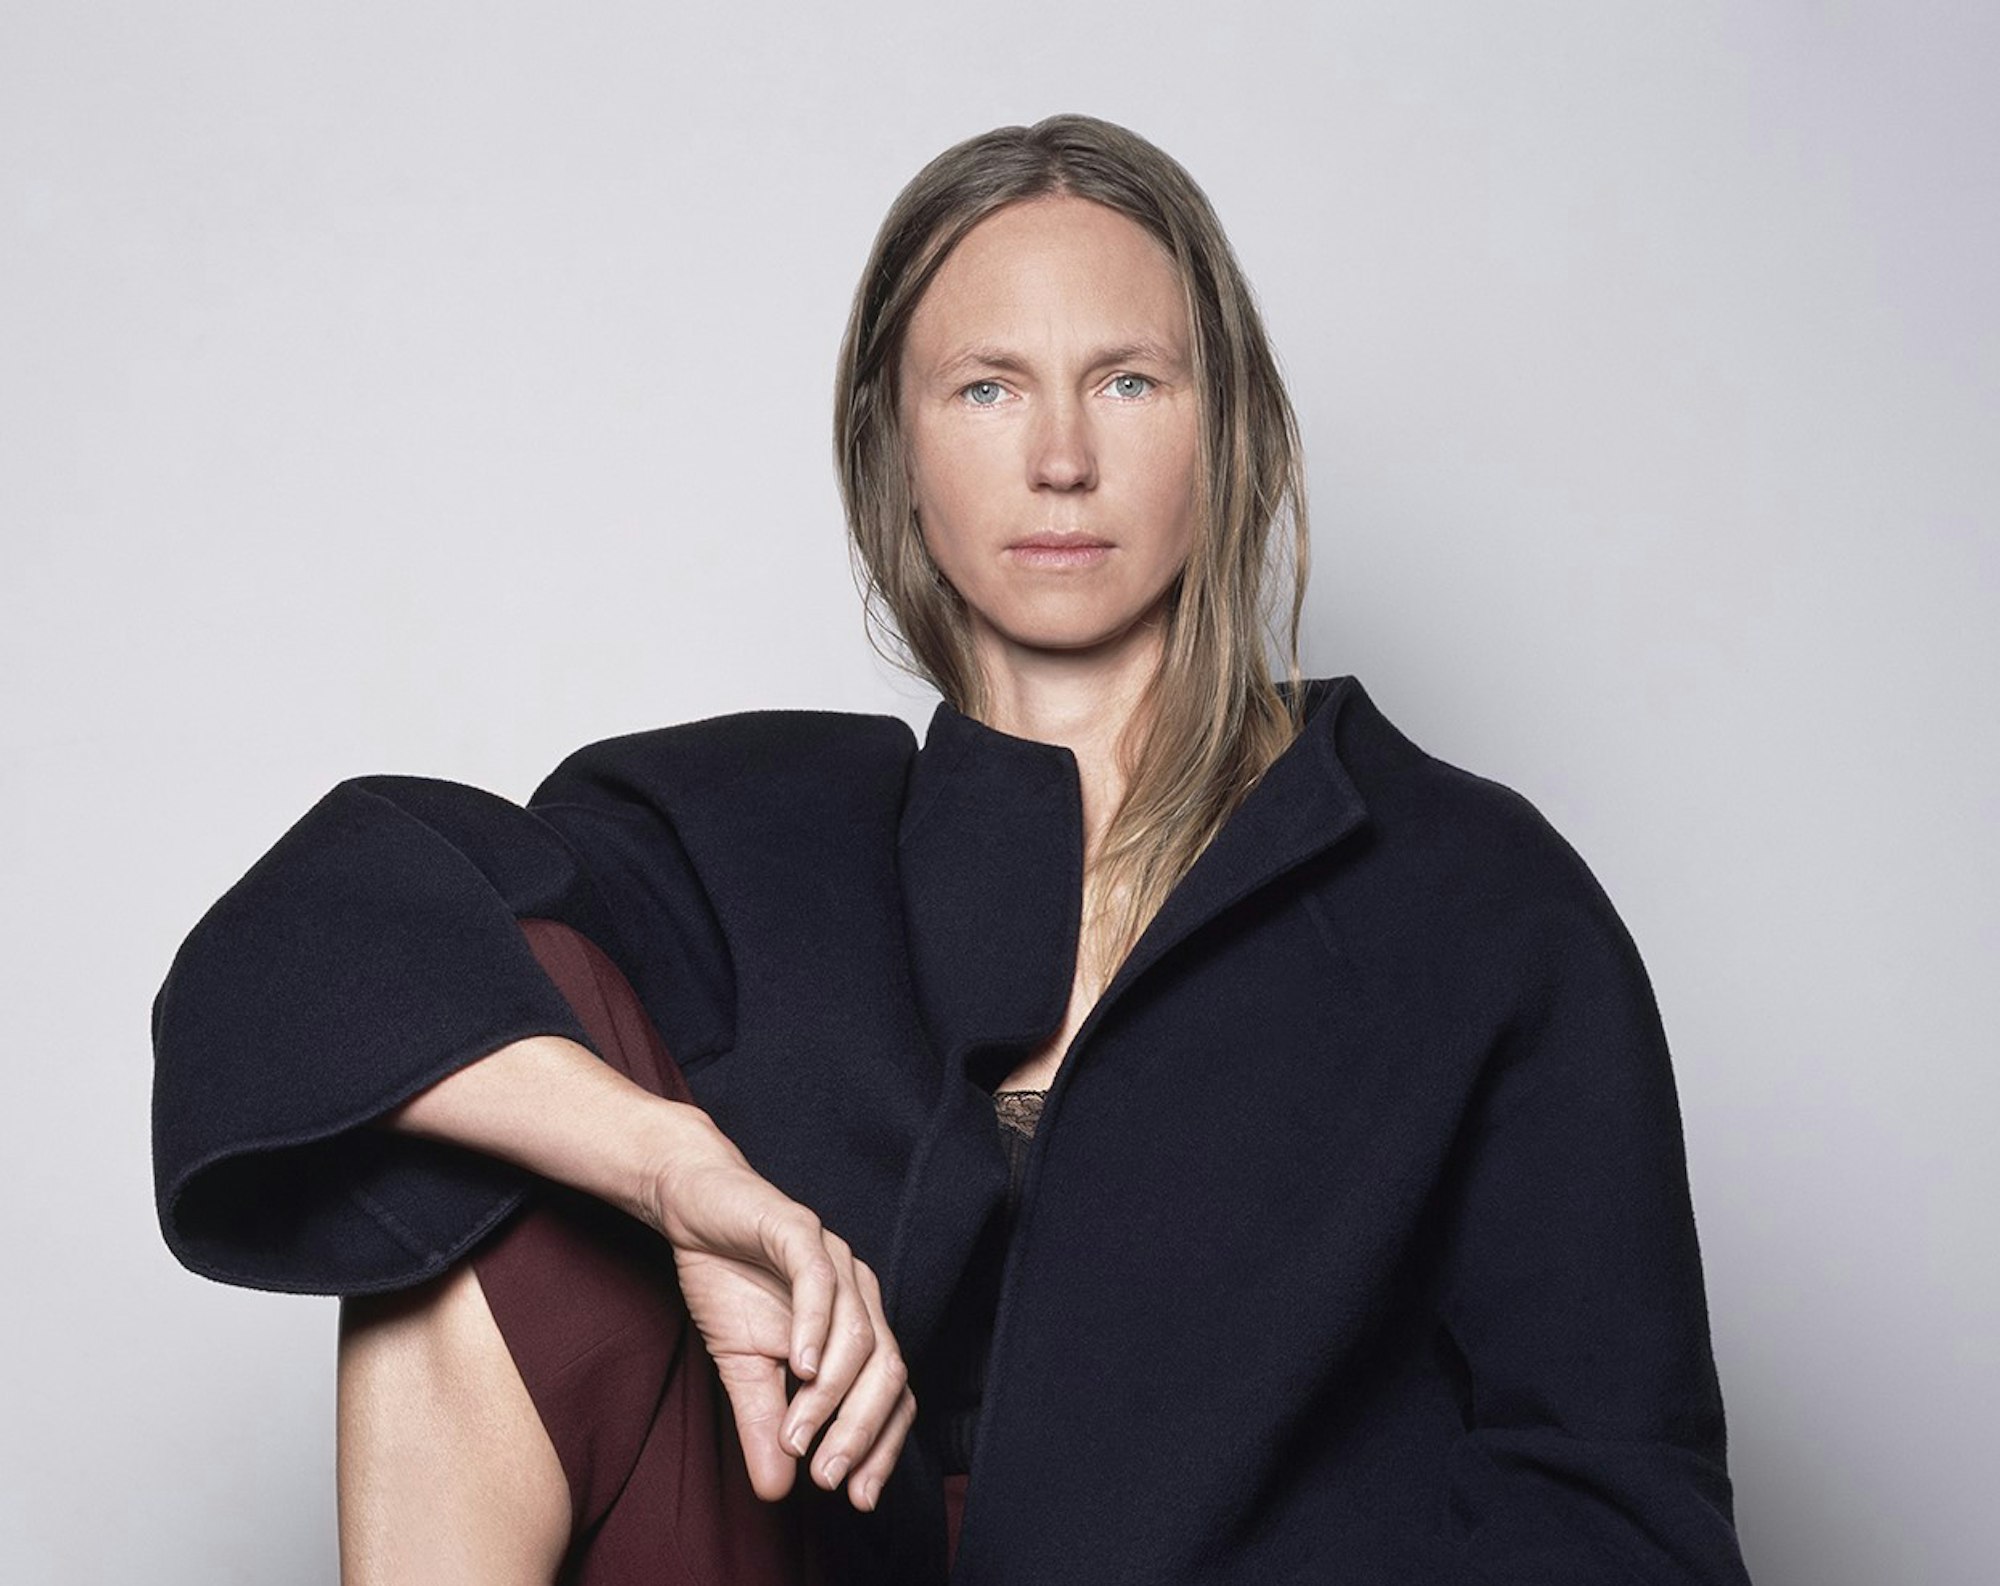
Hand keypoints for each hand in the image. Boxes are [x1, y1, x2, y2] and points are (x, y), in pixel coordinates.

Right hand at [637, 1109, 916, 1509]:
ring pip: (859, 1335)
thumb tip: (776, 1492)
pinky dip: (816, 1327)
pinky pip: (820, 1281)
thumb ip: (763, 1423)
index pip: (893, 1395)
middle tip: (828, 1477)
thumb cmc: (728, 1283)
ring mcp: (836, 1259)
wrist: (692, 1209)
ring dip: (831, 1394)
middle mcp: (859, 1294)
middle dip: (860, 1431)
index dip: (881, 1446)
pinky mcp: (800, 1230)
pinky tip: (799, 1368)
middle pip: (887, 1371)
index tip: (859, 1497)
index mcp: (857, 1327)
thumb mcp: (742, 1368)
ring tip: (799, 1435)